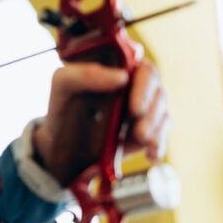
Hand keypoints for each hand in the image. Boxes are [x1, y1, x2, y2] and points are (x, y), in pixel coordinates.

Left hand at [33, 61, 169, 182]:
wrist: (60, 141)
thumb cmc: (63, 104)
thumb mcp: (63, 83)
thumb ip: (84, 73)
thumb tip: (121, 77)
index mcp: (121, 68)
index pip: (143, 68)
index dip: (144, 83)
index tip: (133, 103)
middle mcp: (137, 86)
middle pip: (157, 90)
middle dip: (151, 108)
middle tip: (137, 123)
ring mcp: (143, 109)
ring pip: (162, 112)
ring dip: (155, 126)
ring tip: (141, 138)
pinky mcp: (145, 130)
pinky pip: (160, 135)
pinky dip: (159, 144)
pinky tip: (151, 154)